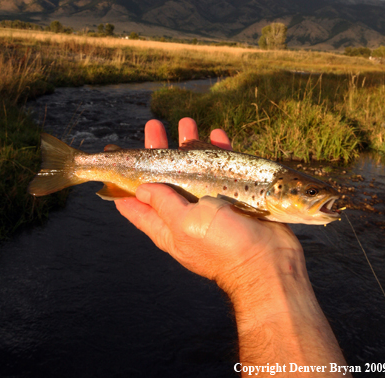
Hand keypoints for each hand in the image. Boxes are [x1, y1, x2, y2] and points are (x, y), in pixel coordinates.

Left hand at [115, 118, 303, 298]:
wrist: (270, 262)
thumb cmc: (223, 246)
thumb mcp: (185, 224)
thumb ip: (163, 204)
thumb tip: (140, 188)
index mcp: (166, 226)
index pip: (134, 205)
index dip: (122, 182)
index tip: (114, 158)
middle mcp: (185, 214)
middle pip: (164, 177)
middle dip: (156, 151)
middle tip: (154, 126)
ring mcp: (210, 204)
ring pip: (194, 168)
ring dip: (188, 145)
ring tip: (186, 122)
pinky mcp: (235, 196)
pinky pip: (223, 168)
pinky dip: (219, 150)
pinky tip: (217, 134)